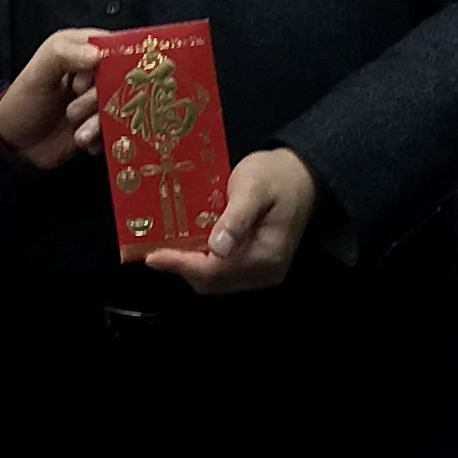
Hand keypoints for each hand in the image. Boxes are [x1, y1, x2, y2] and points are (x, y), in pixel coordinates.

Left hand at [0, 27, 106, 172]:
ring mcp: (96, 99)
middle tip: (73, 110)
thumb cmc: (22, 103)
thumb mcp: (38, 73)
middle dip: (99, 99)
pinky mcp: (99, 123)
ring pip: (118, 106)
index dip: (108, 63)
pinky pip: (115, 128)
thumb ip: (64, 55)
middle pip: (119, 79)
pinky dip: (102, 138)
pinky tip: (86, 142)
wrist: (15, 145)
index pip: (111, 46)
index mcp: (78, 49)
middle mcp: (91, 73)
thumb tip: (97, 55)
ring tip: (78, 133)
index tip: (88, 81)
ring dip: (98, 122)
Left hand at [146, 148, 315, 293]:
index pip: (214, 272)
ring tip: (169, 244)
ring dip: (191, 265)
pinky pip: (224, 272)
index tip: (153, 256)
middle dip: (182, 267)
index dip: (181, 265)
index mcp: (265, 256)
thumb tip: (217, 248)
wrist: (304, 175)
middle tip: (155, 247)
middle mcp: (264, 272)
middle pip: (212, 282)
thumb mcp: (254, 187)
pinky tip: (191, 243)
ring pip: (215, 280)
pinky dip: (204, 262)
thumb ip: (236, 217)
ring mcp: (262, 272)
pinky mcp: (258, 266)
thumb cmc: (277, 176)